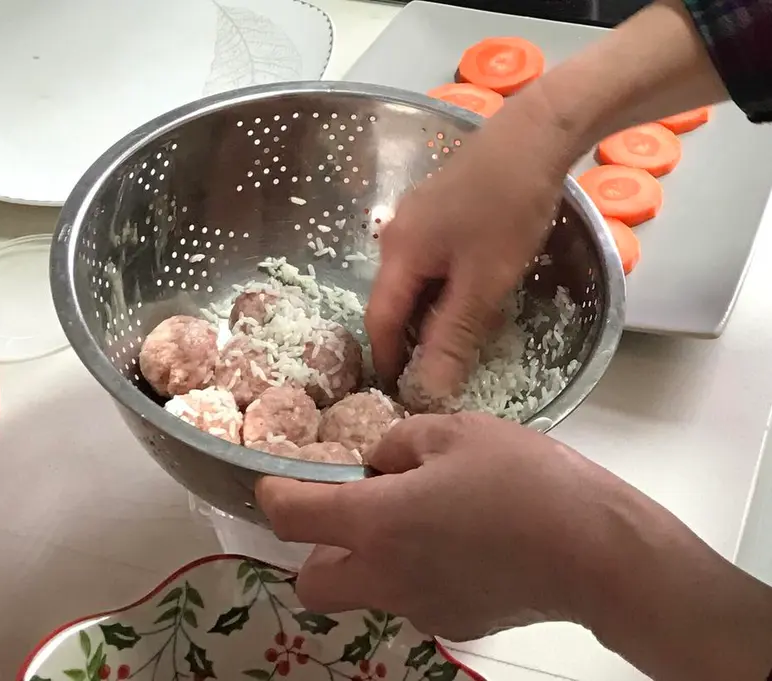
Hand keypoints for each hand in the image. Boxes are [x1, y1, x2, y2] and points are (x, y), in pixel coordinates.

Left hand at [257, 412, 771, 680]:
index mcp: (376, 522)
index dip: (273, 495)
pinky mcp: (453, 622)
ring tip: (422, 519)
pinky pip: (410, 597)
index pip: (291, 518)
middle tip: (350, 512)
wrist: (595, 550)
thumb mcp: (454, 432)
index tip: (276, 480)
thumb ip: (398, 443)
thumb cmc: (523, 478)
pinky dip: (415, 571)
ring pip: (364, 591)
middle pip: (312, 583)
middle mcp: (386, 575)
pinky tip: (460, 542)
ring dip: (370, 558)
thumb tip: (379, 463)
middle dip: (315, 549)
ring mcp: (418, 607)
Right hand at [365, 93, 572, 396]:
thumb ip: (454, 337)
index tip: (400, 393)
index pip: (380, 322)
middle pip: (394, 301)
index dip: (388, 361)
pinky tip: (468, 297)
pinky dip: (442, 290)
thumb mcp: (484, 283)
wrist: (534, 134)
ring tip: (452, 344)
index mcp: (398, 255)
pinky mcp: (441, 209)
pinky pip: (431, 263)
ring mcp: (417, 219)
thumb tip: (428, 391)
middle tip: (430, 375)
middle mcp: (397, 236)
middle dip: (408, 341)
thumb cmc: (507, 210)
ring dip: (429, 316)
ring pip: (415, 283)